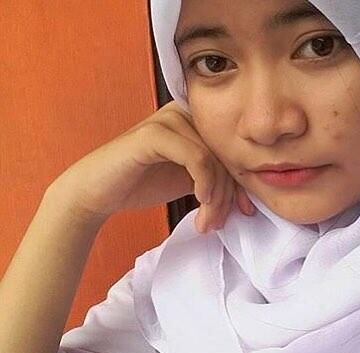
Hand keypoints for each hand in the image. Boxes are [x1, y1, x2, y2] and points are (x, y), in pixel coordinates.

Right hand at [48, 101, 254, 232]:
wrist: (98, 192)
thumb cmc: (143, 184)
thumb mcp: (191, 181)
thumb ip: (217, 179)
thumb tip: (251, 195)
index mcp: (195, 120)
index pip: (232, 151)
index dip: (243, 184)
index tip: (245, 212)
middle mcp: (184, 113)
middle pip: (226, 156)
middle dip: (227, 196)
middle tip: (216, 224)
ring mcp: (168, 119)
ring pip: (214, 160)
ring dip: (215, 198)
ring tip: (206, 222)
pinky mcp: (154, 134)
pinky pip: (196, 158)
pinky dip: (204, 183)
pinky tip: (200, 202)